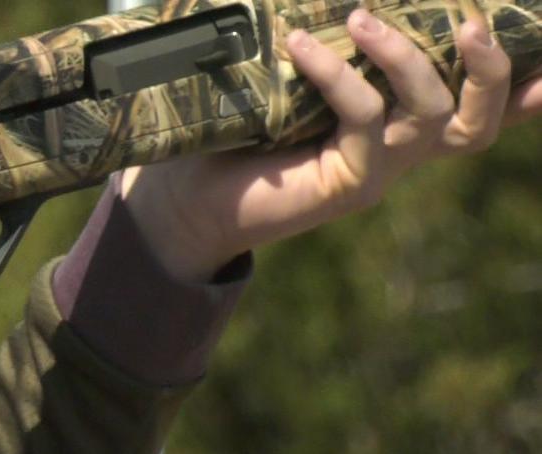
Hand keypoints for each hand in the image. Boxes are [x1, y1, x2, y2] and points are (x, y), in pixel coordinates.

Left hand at [120, 14, 541, 281]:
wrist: (182, 197)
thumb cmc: (231, 130)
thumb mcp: (288, 77)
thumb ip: (327, 42)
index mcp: (399, 123)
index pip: (478, 107)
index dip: (523, 91)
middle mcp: (400, 150)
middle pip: (478, 121)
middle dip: (492, 67)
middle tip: (473, 21)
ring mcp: (379, 170)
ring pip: (430, 113)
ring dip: (404, 55)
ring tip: (359, 17)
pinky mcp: (348, 184)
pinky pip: (365, 119)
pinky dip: (339, 76)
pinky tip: (300, 47)